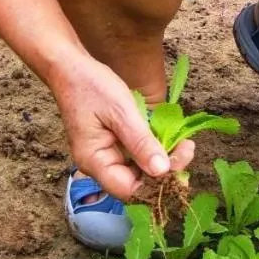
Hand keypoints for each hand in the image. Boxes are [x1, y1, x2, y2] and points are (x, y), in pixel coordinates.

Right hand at [48, 53, 194, 200]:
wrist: (71, 68)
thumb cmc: (92, 87)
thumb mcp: (121, 112)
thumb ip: (141, 143)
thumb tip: (162, 172)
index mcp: (95, 161)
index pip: (129, 190)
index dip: (156, 184)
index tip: (180, 163)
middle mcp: (99, 164)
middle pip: (136, 182)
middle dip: (165, 170)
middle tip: (188, 149)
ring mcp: (105, 154)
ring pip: (138, 169)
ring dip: (162, 159)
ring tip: (185, 143)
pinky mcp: (112, 144)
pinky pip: (135, 155)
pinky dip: (153, 148)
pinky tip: (170, 138)